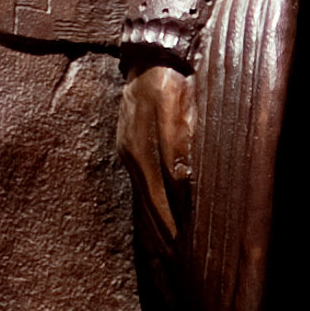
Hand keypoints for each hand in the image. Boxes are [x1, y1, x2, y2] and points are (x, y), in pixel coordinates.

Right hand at [118, 61, 197, 243]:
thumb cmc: (173, 78)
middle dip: (162, 231)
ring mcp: (129, 148)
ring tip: (164, 248)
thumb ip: (178, 142)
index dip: (171, 222)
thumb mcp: (177, 106)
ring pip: (142, 193)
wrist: (151, 52)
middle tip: (175, 258)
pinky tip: (153, 213)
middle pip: (150, 201)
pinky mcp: (128, 143)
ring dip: (154, 221)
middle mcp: (134, 152)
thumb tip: (181, 179)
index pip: (159, 195)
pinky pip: (138, 180)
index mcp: (145, 146)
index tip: (181, 246)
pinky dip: (146, 202)